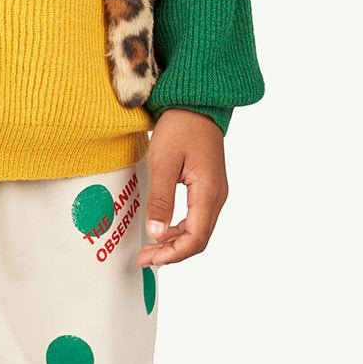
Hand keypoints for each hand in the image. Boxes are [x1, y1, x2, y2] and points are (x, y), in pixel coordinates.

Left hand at [138, 111, 227, 267]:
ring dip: (175, 242)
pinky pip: (197, 218)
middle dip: (172, 253)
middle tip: (145, 257)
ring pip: (199, 230)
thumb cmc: (181, 127)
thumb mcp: (164, 162)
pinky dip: (180, 229)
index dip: (173, 254)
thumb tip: (156, 234)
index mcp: (208, 193)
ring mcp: (215, 193)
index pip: (195, 238)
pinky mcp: (208, 188)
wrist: (196, 104)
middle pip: (199, 239)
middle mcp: (217, 197)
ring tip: (150, 246)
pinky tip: (162, 229)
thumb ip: (161, 200)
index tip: (150, 258)